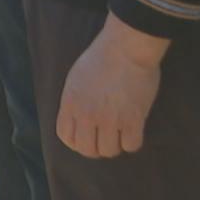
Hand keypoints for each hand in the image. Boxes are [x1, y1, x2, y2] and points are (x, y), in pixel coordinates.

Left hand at [56, 13, 169, 157]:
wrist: (125, 47)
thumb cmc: (101, 57)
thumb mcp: (76, 79)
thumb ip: (74, 101)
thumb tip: (78, 119)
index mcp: (70, 103)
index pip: (66, 137)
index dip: (77, 142)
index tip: (87, 137)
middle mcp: (87, 114)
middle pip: (87, 149)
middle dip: (96, 148)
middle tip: (105, 138)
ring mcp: (110, 119)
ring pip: (109, 151)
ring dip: (115, 145)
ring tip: (120, 133)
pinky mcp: (132, 119)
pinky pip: (131, 146)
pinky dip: (132, 141)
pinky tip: (133, 130)